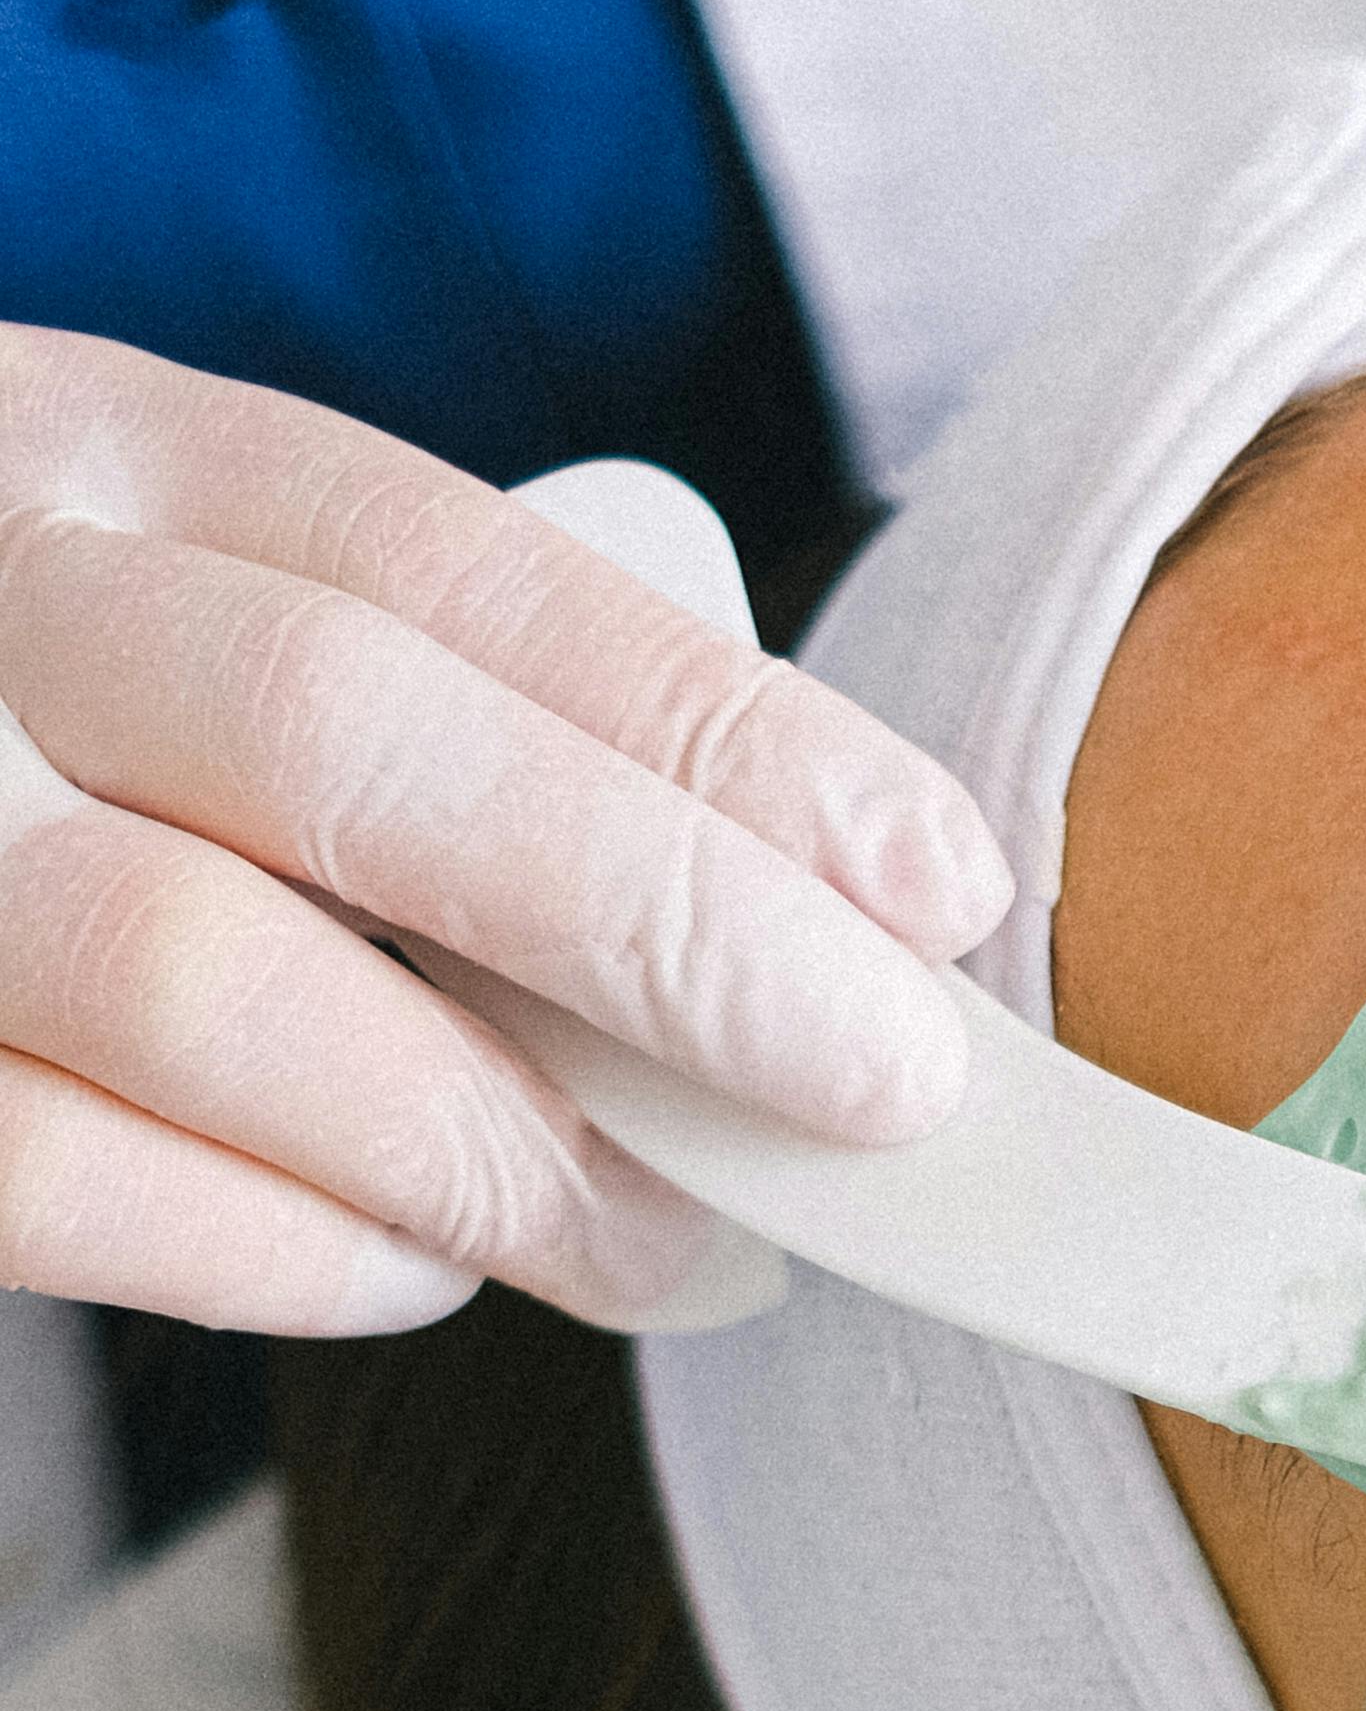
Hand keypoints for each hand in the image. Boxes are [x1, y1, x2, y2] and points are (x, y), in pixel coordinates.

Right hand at [0, 331, 1007, 1343]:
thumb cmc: (50, 750)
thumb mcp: (193, 633)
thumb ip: (427, 732)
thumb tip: (799, 941)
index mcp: (92, 447)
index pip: (446, 562)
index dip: (712, 729)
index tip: (932, 884)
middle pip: (346, 738)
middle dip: (661, 925)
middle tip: (877, 1089)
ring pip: (201, 986)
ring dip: (492, 1149)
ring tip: (667, 1238)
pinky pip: (63, 1177)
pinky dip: (288, 1252)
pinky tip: (408, 1263)